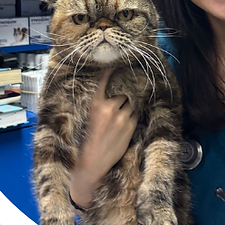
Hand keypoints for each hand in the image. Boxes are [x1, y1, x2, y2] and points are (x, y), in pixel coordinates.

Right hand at [70, 69, 137, 207]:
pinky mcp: (130, 127)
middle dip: (123, 91)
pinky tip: (129, 115)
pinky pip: (135, 114)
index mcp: (96, 103)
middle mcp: (110, 107)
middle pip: (122, 91)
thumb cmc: (88, 137)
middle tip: (124, 88)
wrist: (94, 160)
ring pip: (131, 102)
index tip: (116, 64)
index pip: (106, 80)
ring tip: (127, 103)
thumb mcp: (89, 115)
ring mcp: (122, 118)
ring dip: (130, 102)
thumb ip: (100, 103)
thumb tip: (112, 92)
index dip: (112, 71)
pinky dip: (133, 113)